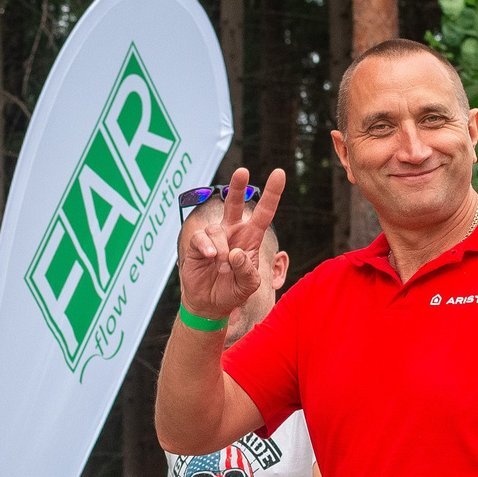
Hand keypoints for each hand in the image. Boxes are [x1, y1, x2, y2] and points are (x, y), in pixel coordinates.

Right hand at [177, 167, 288, 321]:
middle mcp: (233, 232)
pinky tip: (211, 257)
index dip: (272, 194)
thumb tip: (235, 253)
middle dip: (237, 186)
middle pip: (235, 203)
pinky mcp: (198, 244)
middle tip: (242, 171)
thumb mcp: (249, 285)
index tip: (279, 173)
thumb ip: (247, 271)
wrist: (210, 304)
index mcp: (251, 238)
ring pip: (217, 230)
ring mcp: (215, 237)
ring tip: (222, 267)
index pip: (264, 213)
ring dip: (221, 249)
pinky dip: (207, 247)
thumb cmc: (233, 291)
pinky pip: (202, 238)